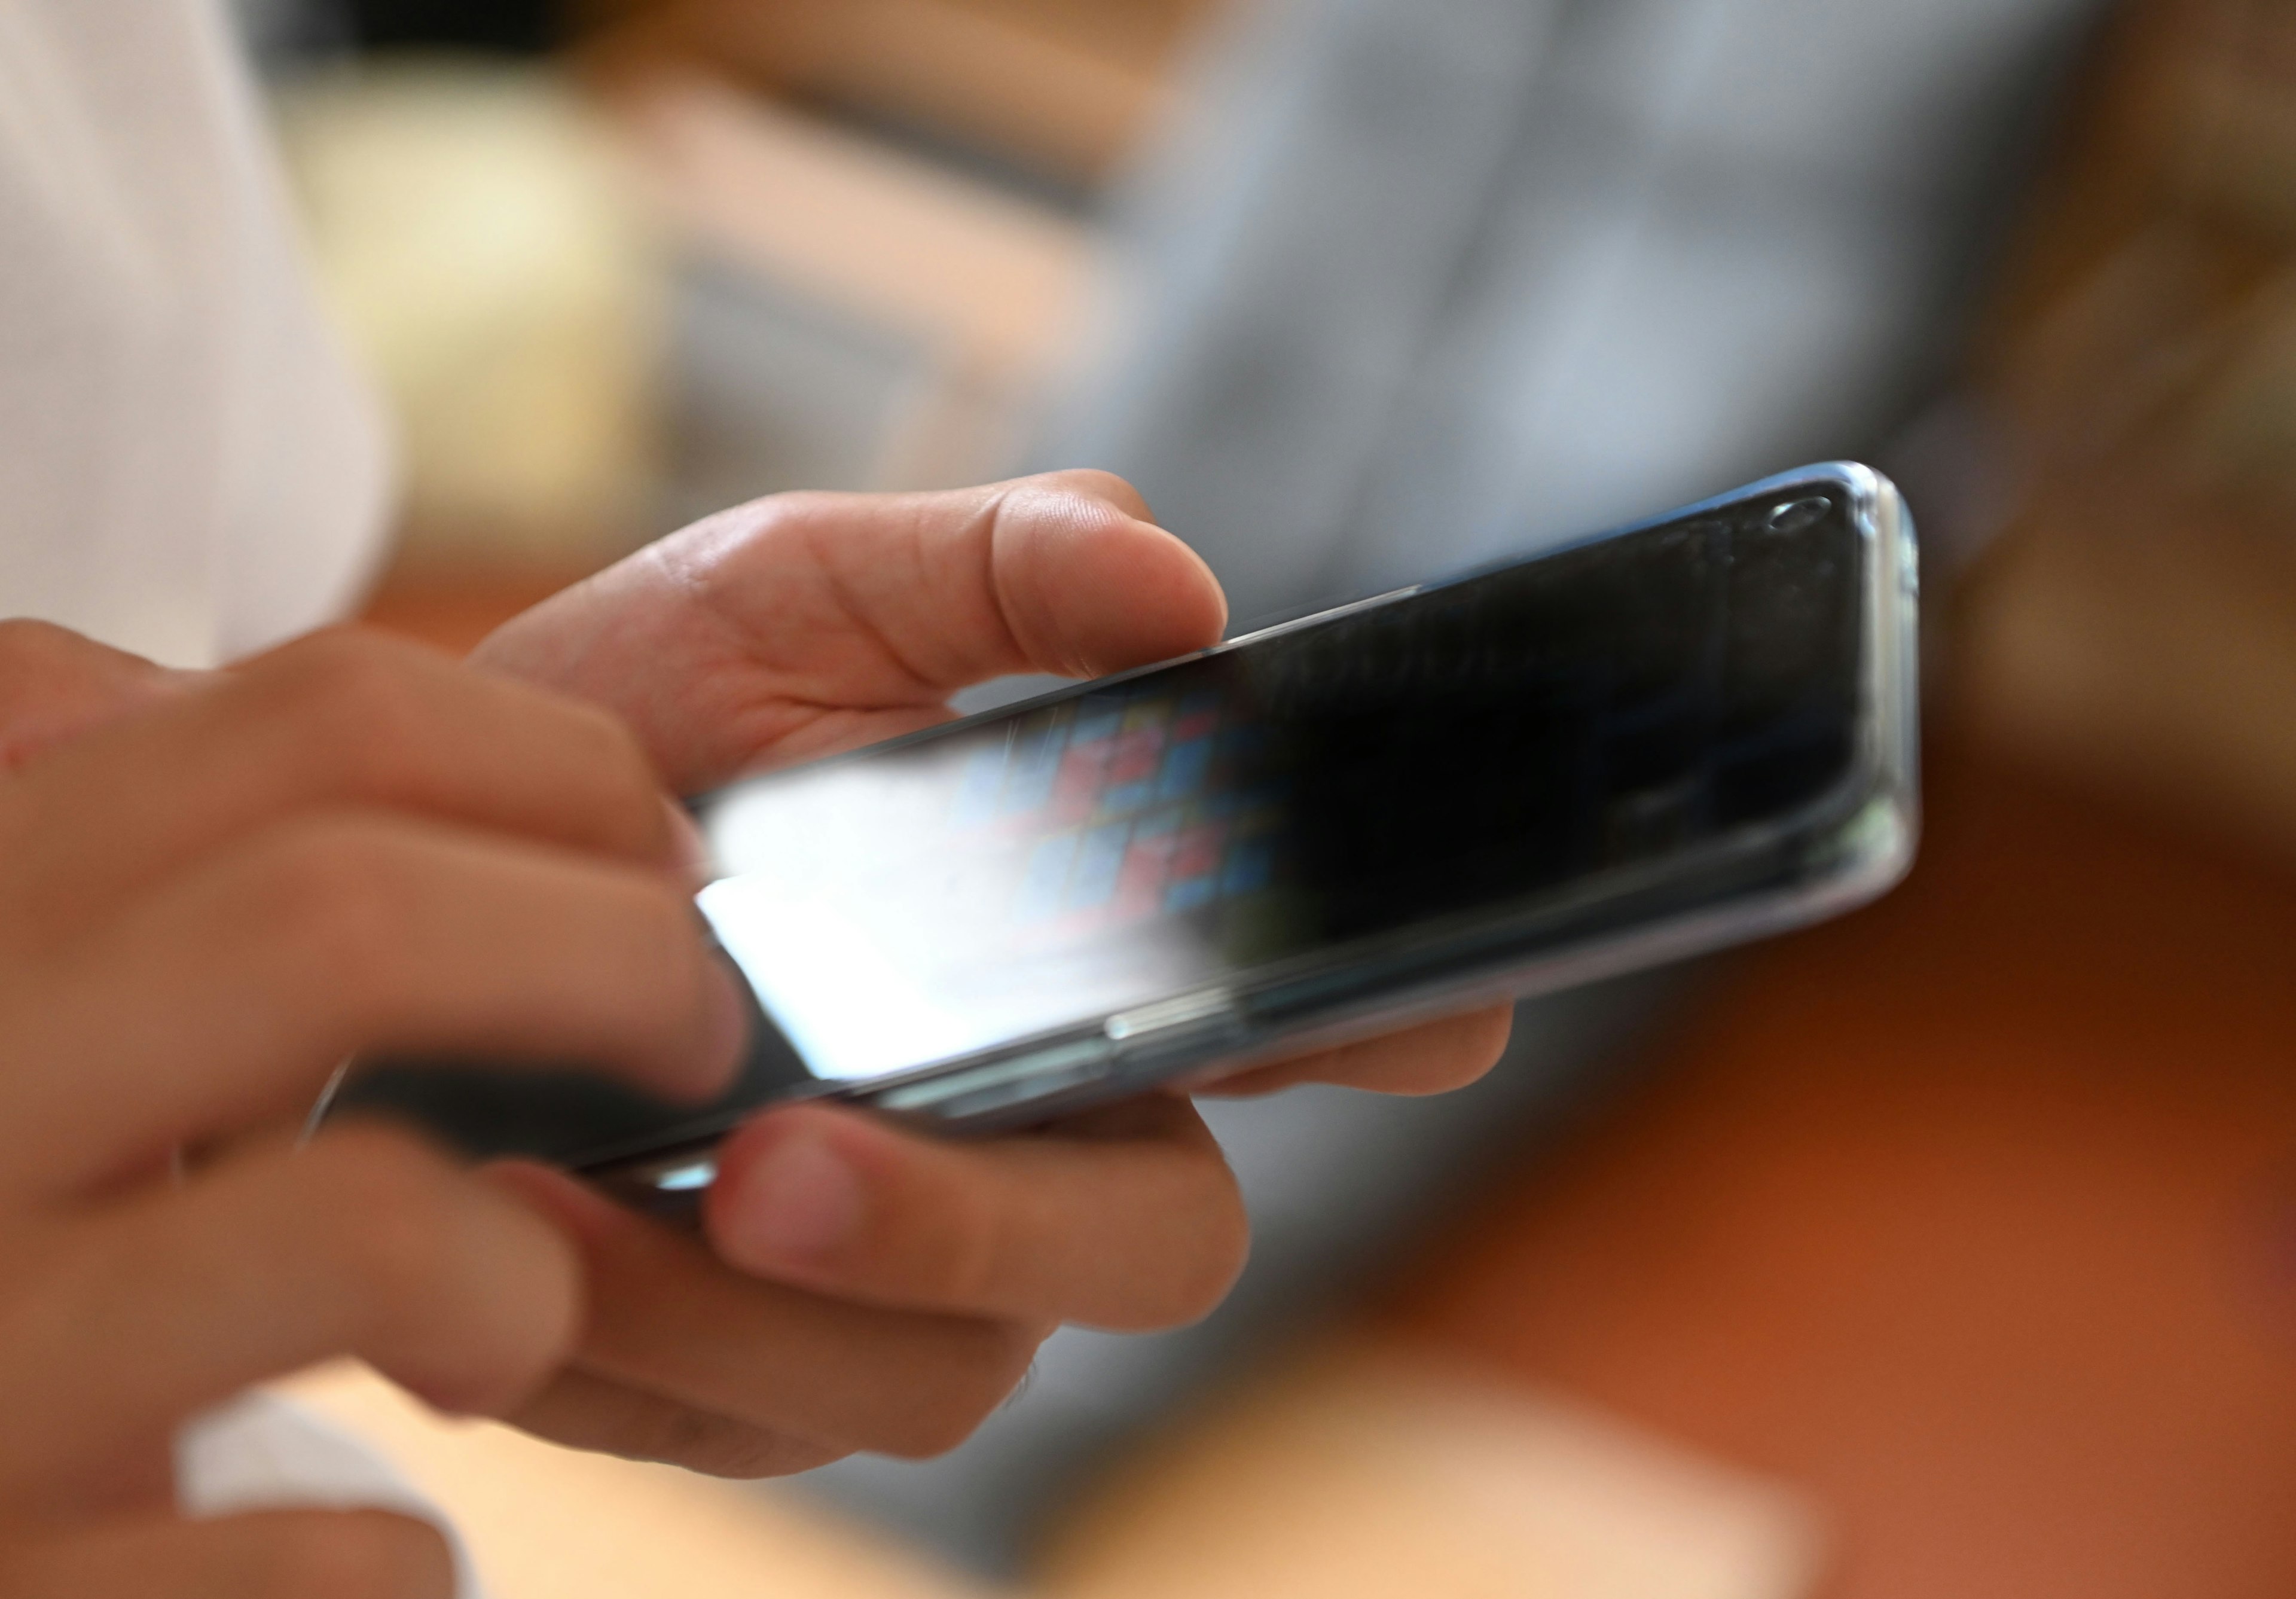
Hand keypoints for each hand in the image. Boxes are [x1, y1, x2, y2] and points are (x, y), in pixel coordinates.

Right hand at [0, 623, 740, 1592]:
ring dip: (517, 1273)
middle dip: (613, 964)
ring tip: (519, 1312)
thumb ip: (76, 845)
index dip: (568, 772)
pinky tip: (364, 1547)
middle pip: (354, 924)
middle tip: (699, 1037)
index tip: (664, 858)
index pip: (318, 726)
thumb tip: (159, 696)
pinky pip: (328, 1557)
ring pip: (362, 1227)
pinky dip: (391, 1555)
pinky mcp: (21, 1586)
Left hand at [472, 472, 1513, 1475]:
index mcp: (1109, 964)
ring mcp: (908, 1270)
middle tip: (795, 1161)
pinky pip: (743, 1426)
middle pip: (1161, 1245)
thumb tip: (1177, 586)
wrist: (410, 854)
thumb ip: (998, 568)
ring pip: (949, 1377)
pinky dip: (637, 1342)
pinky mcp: (746, 1369)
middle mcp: (1048, 1136)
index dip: (1401, 1023)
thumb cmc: (644, 713)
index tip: (1395, 1008)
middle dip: (993, 1222)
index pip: (1330, 1020)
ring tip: (592, 1196)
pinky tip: (525, 1241)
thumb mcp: (803, 594)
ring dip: (776, 1313)